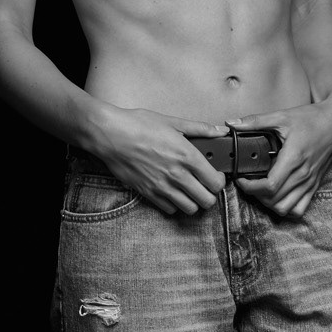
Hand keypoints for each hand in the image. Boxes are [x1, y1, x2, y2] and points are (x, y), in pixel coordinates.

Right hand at [90, 108, 226, 215]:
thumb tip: (220, 131)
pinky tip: (172, 192)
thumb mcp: (172, 122)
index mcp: (187, 156)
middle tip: (204, 186)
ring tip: (189, 191)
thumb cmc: (138, 125)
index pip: (216, 182)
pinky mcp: (148, 193)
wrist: (110, 135)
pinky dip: (174, 204)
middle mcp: (177, 175)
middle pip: (206, 201)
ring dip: (193, 202)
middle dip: (209, 195)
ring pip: (190, 209)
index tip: (215, 176)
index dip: (219, 181)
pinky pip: (169, 209)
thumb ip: (199, 129)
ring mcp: (162, 186)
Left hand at [227, 96, 331, 218]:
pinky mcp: (314, 186)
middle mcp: (303, 174)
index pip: (269, 185)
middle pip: (274, 199)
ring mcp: (309, 182)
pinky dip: (286, 208)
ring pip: (285, 208)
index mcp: (294, 157)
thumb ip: (255, 121)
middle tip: (248, 183)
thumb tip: (231, 124)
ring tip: (261, 191)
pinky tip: (278, 197)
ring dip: (269, 204)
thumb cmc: (311, 119)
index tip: (242, 179)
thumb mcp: (281, 116)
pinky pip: (299, 209)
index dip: (250, 187)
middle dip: (255, 195)